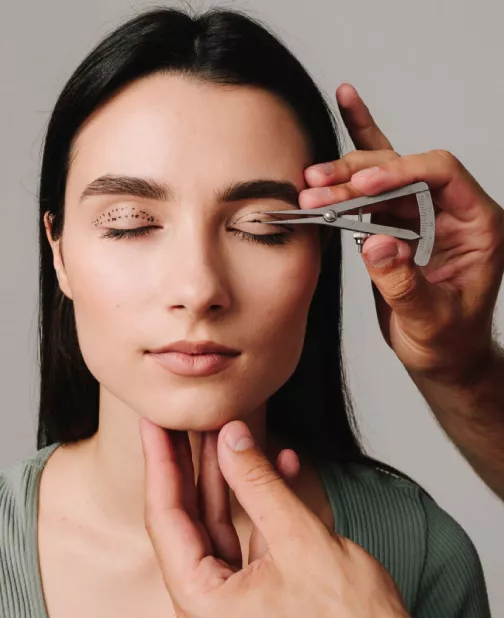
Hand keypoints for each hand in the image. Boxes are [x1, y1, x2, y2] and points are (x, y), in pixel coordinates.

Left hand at [139, 417, 409, 617]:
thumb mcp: (300, 541)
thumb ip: (259, 485)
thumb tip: (231, 437)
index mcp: (202, 601)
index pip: (166, 518)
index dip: (160, 463)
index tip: (154, 424)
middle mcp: (210, 603)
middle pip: (189, 517)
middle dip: (191, 464)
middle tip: (183, 421)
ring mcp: (236, 596)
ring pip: (220, 521)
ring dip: (231, 476)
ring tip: (232, 432)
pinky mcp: (263, 589)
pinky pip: (252, 534)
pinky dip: (264, 500)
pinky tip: (280, 464)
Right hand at [302, 83, 503, 383]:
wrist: (441, 354)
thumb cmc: (447, 340)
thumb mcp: (430, 320)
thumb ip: (405, 283)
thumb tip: (374, 244)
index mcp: (477, 225)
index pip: (442, 174)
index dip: (401, 171)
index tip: (362, 184)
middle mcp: (451, 210)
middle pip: (404, 170)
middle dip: (358, 175)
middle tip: (318, 184)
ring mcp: (423, 213)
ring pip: (382, 176)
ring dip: (344, 177)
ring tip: (310, 182)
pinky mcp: (397, 221)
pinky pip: (377, 181)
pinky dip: (360, 147)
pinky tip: (348, 104)